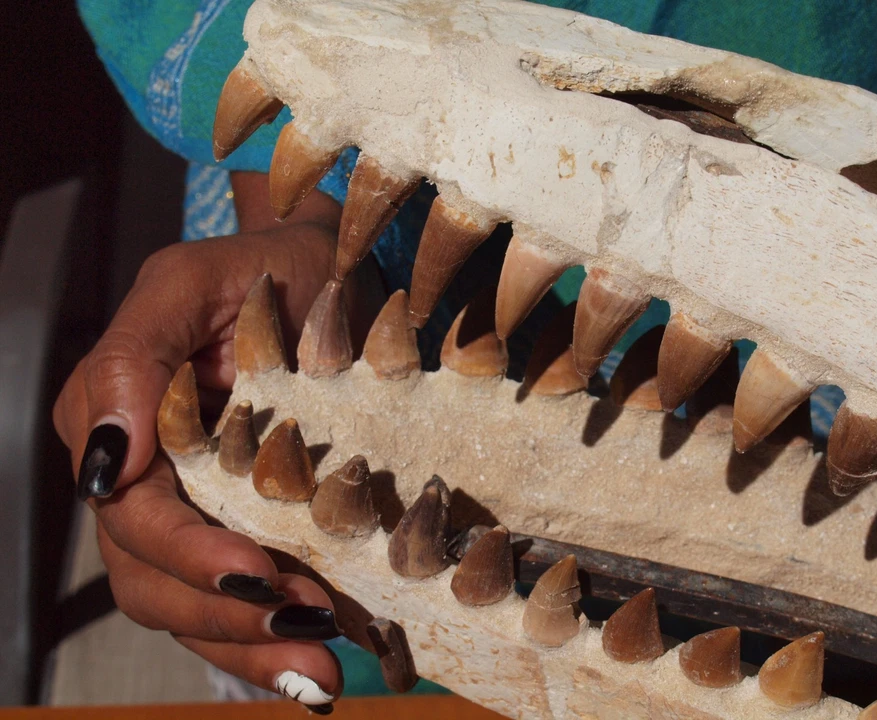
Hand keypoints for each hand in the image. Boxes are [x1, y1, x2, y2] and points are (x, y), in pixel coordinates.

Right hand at [53, 172, 383, 709]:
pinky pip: (236, 597)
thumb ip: (131, 359)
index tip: (258, 579)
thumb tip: (106, 461)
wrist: (323, 270)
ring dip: (248, 649)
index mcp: (118, 423)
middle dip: (225, 621)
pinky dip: (265, 639)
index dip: (190, 557)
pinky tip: (307, 667)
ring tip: (316, 675)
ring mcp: (196, 505)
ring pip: (190, 606)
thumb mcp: (189, 284)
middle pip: (155, 579)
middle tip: (305, 641)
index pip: (136, 517)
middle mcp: (148, 477)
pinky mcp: (247, 520)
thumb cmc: (261, 267)